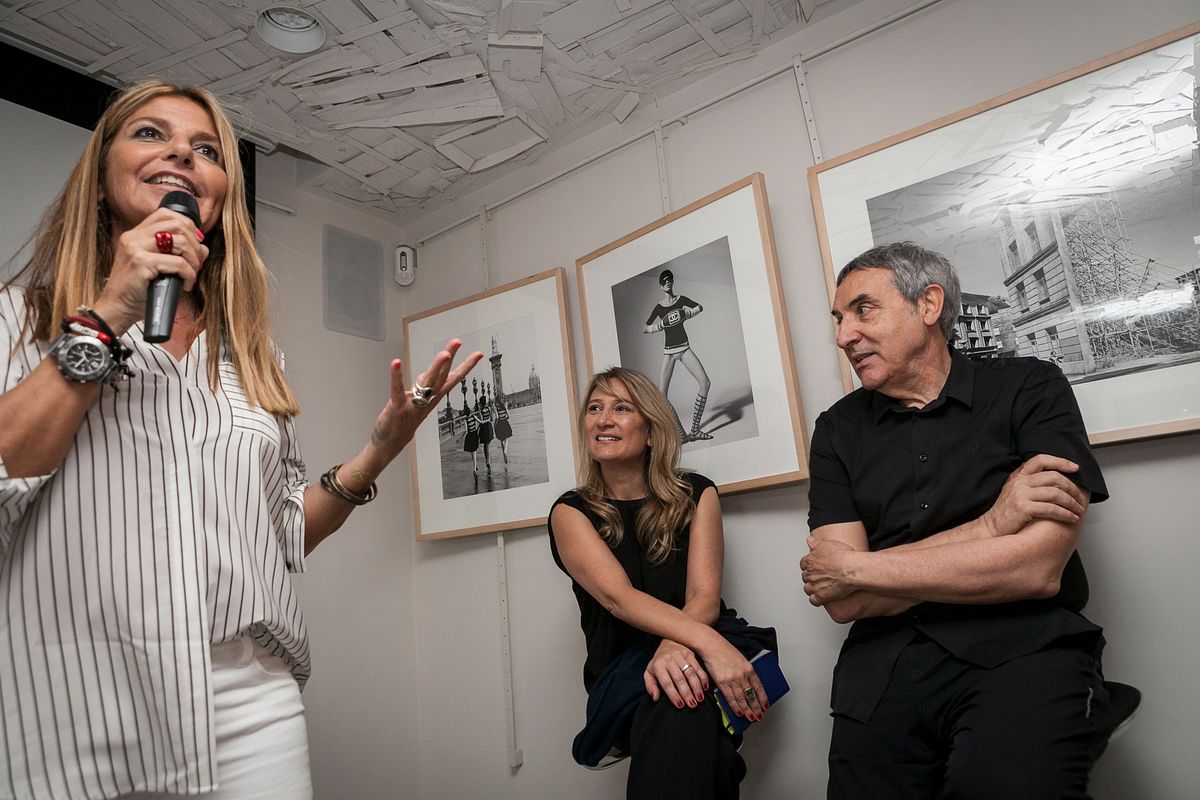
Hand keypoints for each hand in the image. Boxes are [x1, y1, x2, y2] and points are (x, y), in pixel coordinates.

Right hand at [94, 207, 208, 334]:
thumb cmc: (138, 290)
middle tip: (197, 262)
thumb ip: (178, 254)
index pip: (166, 214)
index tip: (197, 241)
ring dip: (194, 259)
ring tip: (192, 274)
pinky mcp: (141, 262)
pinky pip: (178, 263)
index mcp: (136, 234)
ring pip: (180, 241)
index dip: (187, 225)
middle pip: (176, 224)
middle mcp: (134, 237)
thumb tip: (203, 248)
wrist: (117, 308)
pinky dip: (189, 274)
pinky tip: (186, 285)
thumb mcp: (159, 267)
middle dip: (195, 244)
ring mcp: (136, 248)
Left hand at [370, 340, 482, 459]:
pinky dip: (396, 376)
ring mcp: (413, 404)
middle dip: (449, 358)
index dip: (466, 366)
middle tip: (457, 343)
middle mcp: (426, 400)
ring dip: (435, 367)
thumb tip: (431, 371)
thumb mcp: (420, 402)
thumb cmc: (404, 422)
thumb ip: (426, 385)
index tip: (477, 355)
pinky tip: (396, 363)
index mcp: (433, 397)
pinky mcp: (397, 407)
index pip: (452, 379)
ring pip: (427, 383)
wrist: (391, 442)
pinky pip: (397, 390)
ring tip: (444, 354)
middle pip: (441, 376)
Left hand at [644, 639, 708, 708]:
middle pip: (679, 679)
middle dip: (686, 693)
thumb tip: (655, 698)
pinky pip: (698, 667)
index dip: (674, 695)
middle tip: (692, 705)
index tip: (680, 705)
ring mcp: (680, 656)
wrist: (668, 641)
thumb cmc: (659, 661)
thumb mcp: (650, 672)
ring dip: (696, 687)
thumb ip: (650, 686)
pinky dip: (703, 678)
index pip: (666, 683)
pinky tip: (705, 687)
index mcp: (658, 665)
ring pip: (690, 673)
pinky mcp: (690, 654)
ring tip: (700, 698)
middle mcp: (669, 660)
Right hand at [700, 638, 766, 721]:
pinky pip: (730, 698)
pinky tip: (739, 713)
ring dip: (748, 710)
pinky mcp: (722, 682)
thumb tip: (749, 686)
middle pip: (751, 695)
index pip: (759, 687)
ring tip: (751, 718)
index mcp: (749, 668)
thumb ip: (746, 672)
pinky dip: (736, 707)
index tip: (765, 706)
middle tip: (759, 716)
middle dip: (756, 708)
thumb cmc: (724, 650)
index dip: (763, 698)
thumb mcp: (741, 659)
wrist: (711, 645)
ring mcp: (732, 679)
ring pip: (742, 699)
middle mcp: (742, 675)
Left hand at [801, 537, 856, 606]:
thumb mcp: (828, 544)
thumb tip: (809, 540)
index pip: (804, 564)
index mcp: (810, 561)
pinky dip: (816, 600)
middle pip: (805, 576)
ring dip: (812, 588)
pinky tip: (822, 598)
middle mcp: (810, 573)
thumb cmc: (843, 556)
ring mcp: (814, 585)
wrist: (851, 569)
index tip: (815, 566)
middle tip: (820, 577)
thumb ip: (816, 543)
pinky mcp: (820, 596)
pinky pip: (813, 600)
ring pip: (808, 588)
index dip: (810, 566)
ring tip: (822, 587)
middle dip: (811, 577)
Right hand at [980, 454, 1086, 537]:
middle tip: (1081, 498)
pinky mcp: (1023, 507)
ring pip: (1056, 493)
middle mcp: (1019, 482)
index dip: (1060, 461)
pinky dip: (1065, 514)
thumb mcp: (1015, 491)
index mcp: (1019, 475)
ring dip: (1072, 503)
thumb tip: (1059, 482)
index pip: (1041, 460)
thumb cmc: (1007, 513)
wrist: (991, 527)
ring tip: (1078, 510)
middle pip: (1054, 477)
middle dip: (1073, 488)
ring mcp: (1020, 494)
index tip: (1076, 468)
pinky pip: (1051, 509)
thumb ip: (1031, 483)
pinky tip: (1071, 518)